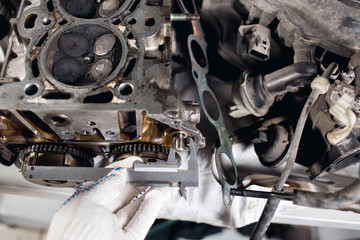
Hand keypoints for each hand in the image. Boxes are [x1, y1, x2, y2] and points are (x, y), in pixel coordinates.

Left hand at [47, 156, 175, 239]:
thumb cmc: (74, 239)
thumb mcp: (87, 202)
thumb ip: (106, 185)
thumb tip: (119, 172)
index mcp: (81, 208)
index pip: (103, 184)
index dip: (119, 171)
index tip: (132, 162)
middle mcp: (97, 220)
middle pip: (121, 195)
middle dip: (137, 181)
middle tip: (150, 170)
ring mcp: (112, 232)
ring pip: (134, 207)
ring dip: (148, 192)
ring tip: (160, 180)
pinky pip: (142, 220)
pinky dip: (151, 207)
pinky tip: (158, 195)